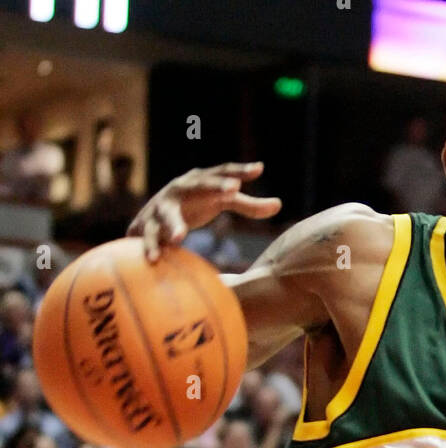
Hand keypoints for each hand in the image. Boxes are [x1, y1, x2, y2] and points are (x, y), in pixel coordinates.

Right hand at [128, 161, 281, 261]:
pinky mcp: (146, 224)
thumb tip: (279, 204)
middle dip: (214, 186)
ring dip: (173, 224)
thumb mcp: (219, 202)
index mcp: (200, 181)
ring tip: (179, 238)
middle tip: (233, 190)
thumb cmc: (194, 205)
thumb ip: (247, 205)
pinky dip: (150, 246)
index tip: (258, 170)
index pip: (223, 172)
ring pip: (168, 212)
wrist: (150, 215)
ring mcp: (162, 205)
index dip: (239, 170)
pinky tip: (153, 260)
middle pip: (199, 185)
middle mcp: (181, 188)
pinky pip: (149, 236)